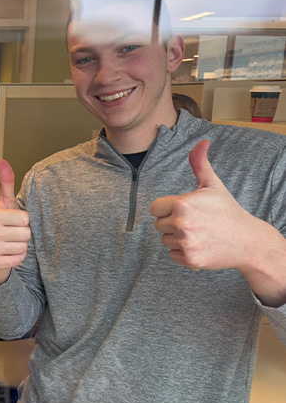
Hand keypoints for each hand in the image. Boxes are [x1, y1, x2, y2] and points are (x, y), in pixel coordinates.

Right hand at [0, 159, 30, 285]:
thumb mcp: (3, 202)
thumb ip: (6, 182)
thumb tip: (2, 161)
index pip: (26, 218)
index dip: (22, 220)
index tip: (11, 221)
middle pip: (26, 233)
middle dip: (21, 233)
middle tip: (10, 232)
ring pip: (23, 247)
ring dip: (19, 246)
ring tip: (8, 242)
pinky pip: (18, 260)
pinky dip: (16, 258)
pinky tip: (6, 252)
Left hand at [149, 140, 253, 270]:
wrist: (248, 240)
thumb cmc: (227, 211)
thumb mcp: (213, 185)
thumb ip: (200, 164)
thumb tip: (202, 142)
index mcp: (182, 204)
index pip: (154, 208)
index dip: (166, 208)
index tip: (182, 209)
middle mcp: (181, 224)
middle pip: (158, 225)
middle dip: (171, 223)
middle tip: (194, 222)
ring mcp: (186, 243)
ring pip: (165, 240)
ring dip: (176, 238)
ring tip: (198, 233)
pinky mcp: (190, 260)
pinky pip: (172, 255)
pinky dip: (182, 253)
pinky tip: (199, 245)